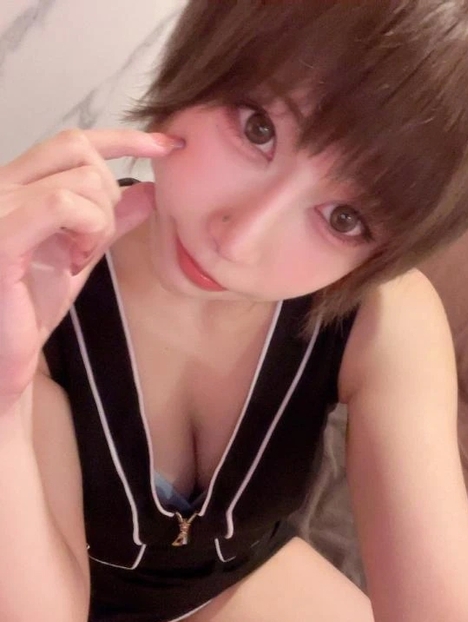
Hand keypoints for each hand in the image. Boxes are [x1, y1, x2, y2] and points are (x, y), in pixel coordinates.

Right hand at [0, 128, 180, 400]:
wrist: (5, 355)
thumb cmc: (31, 306)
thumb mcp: (82, 254)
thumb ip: (110, 220)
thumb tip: (148, 190)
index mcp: (18, 186)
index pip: (72, 141)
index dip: (124, 137)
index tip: (168, 146)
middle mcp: (2, 186)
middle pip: (79, 151)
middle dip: (109, 195)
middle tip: (95, 241)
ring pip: (81, 178)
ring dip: (100, 222)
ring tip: (80, 258)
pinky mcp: (2, 235)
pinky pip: (61, 203)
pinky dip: (87, 228)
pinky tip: (75, 260)